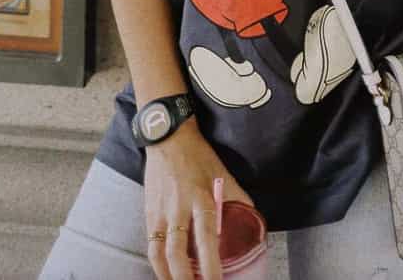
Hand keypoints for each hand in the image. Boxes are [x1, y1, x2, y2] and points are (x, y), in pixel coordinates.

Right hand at [144, 120, 255, 279]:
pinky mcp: (148, 213)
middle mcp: (178, 208)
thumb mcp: (223, 174)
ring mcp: (160, 212)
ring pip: (159, 254)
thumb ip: (238, 198)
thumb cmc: (198, 156)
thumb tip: (254, 218)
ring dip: (168, 277)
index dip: (210, 265)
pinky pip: (151, 245)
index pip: (206, 238)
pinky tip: (166, 274)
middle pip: (177, 253)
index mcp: (201, 198)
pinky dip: (158, 264)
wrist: (167, 137)